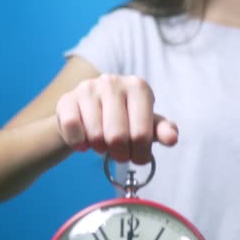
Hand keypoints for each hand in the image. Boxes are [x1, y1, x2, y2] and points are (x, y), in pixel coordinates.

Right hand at [55, 74, 178, 163]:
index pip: (142, 133)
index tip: (138, 157)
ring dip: (100, 149)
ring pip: (95, 135)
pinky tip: (85, 143)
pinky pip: (72, 130)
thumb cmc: (126, 120)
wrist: (89, 114)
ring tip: (104, 144)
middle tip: (121, 155)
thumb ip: (163, 131)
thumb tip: (172, 138)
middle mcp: (113, 82)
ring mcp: (88, 88)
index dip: (140, 153)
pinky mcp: (66, 99)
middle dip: (120, 154)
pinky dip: (79, 144)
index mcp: (138, 87)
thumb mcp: (148, 125)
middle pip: (118, 136)